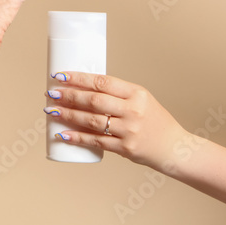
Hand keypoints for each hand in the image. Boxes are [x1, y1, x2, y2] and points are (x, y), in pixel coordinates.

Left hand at [44, 72, 189, 170]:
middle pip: (94, 100)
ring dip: (69, 115)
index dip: (78, 78)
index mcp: (137, 93)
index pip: (103, 82)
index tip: (60, 76)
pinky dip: (77, 137)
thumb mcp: (141, 100)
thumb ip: (116, 94)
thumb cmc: (154, 121)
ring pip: (92, 121)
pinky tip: (62, 134)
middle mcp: (134, 110)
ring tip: (51, 111)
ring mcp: (129, 130)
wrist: (174, 148)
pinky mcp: (125, 148)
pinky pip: (96, 141)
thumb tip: (81, 87)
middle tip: (51, 94)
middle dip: (69, 96)